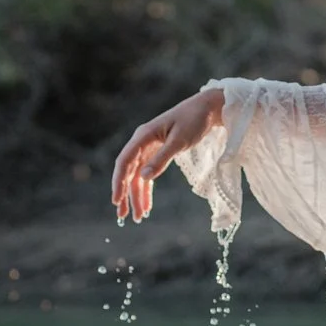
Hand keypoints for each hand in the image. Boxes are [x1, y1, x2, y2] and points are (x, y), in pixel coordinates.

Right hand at [111, 89, 226, 223]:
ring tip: (138, 217)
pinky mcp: (158, 152)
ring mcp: (149, 148)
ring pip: (138, 176)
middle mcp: (142, 142)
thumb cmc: (194, 120)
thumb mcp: (179, 141)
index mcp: (143, 136)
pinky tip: (147, 204)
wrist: (208, 109)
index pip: (125, 161)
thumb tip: (144, 177)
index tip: (117, 200)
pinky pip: (148, 174)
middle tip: (123, 216)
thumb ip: (161, 159)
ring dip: (137, 195)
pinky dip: (147, 189)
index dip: (119, 181)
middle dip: (126, 194)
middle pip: (129, 172)